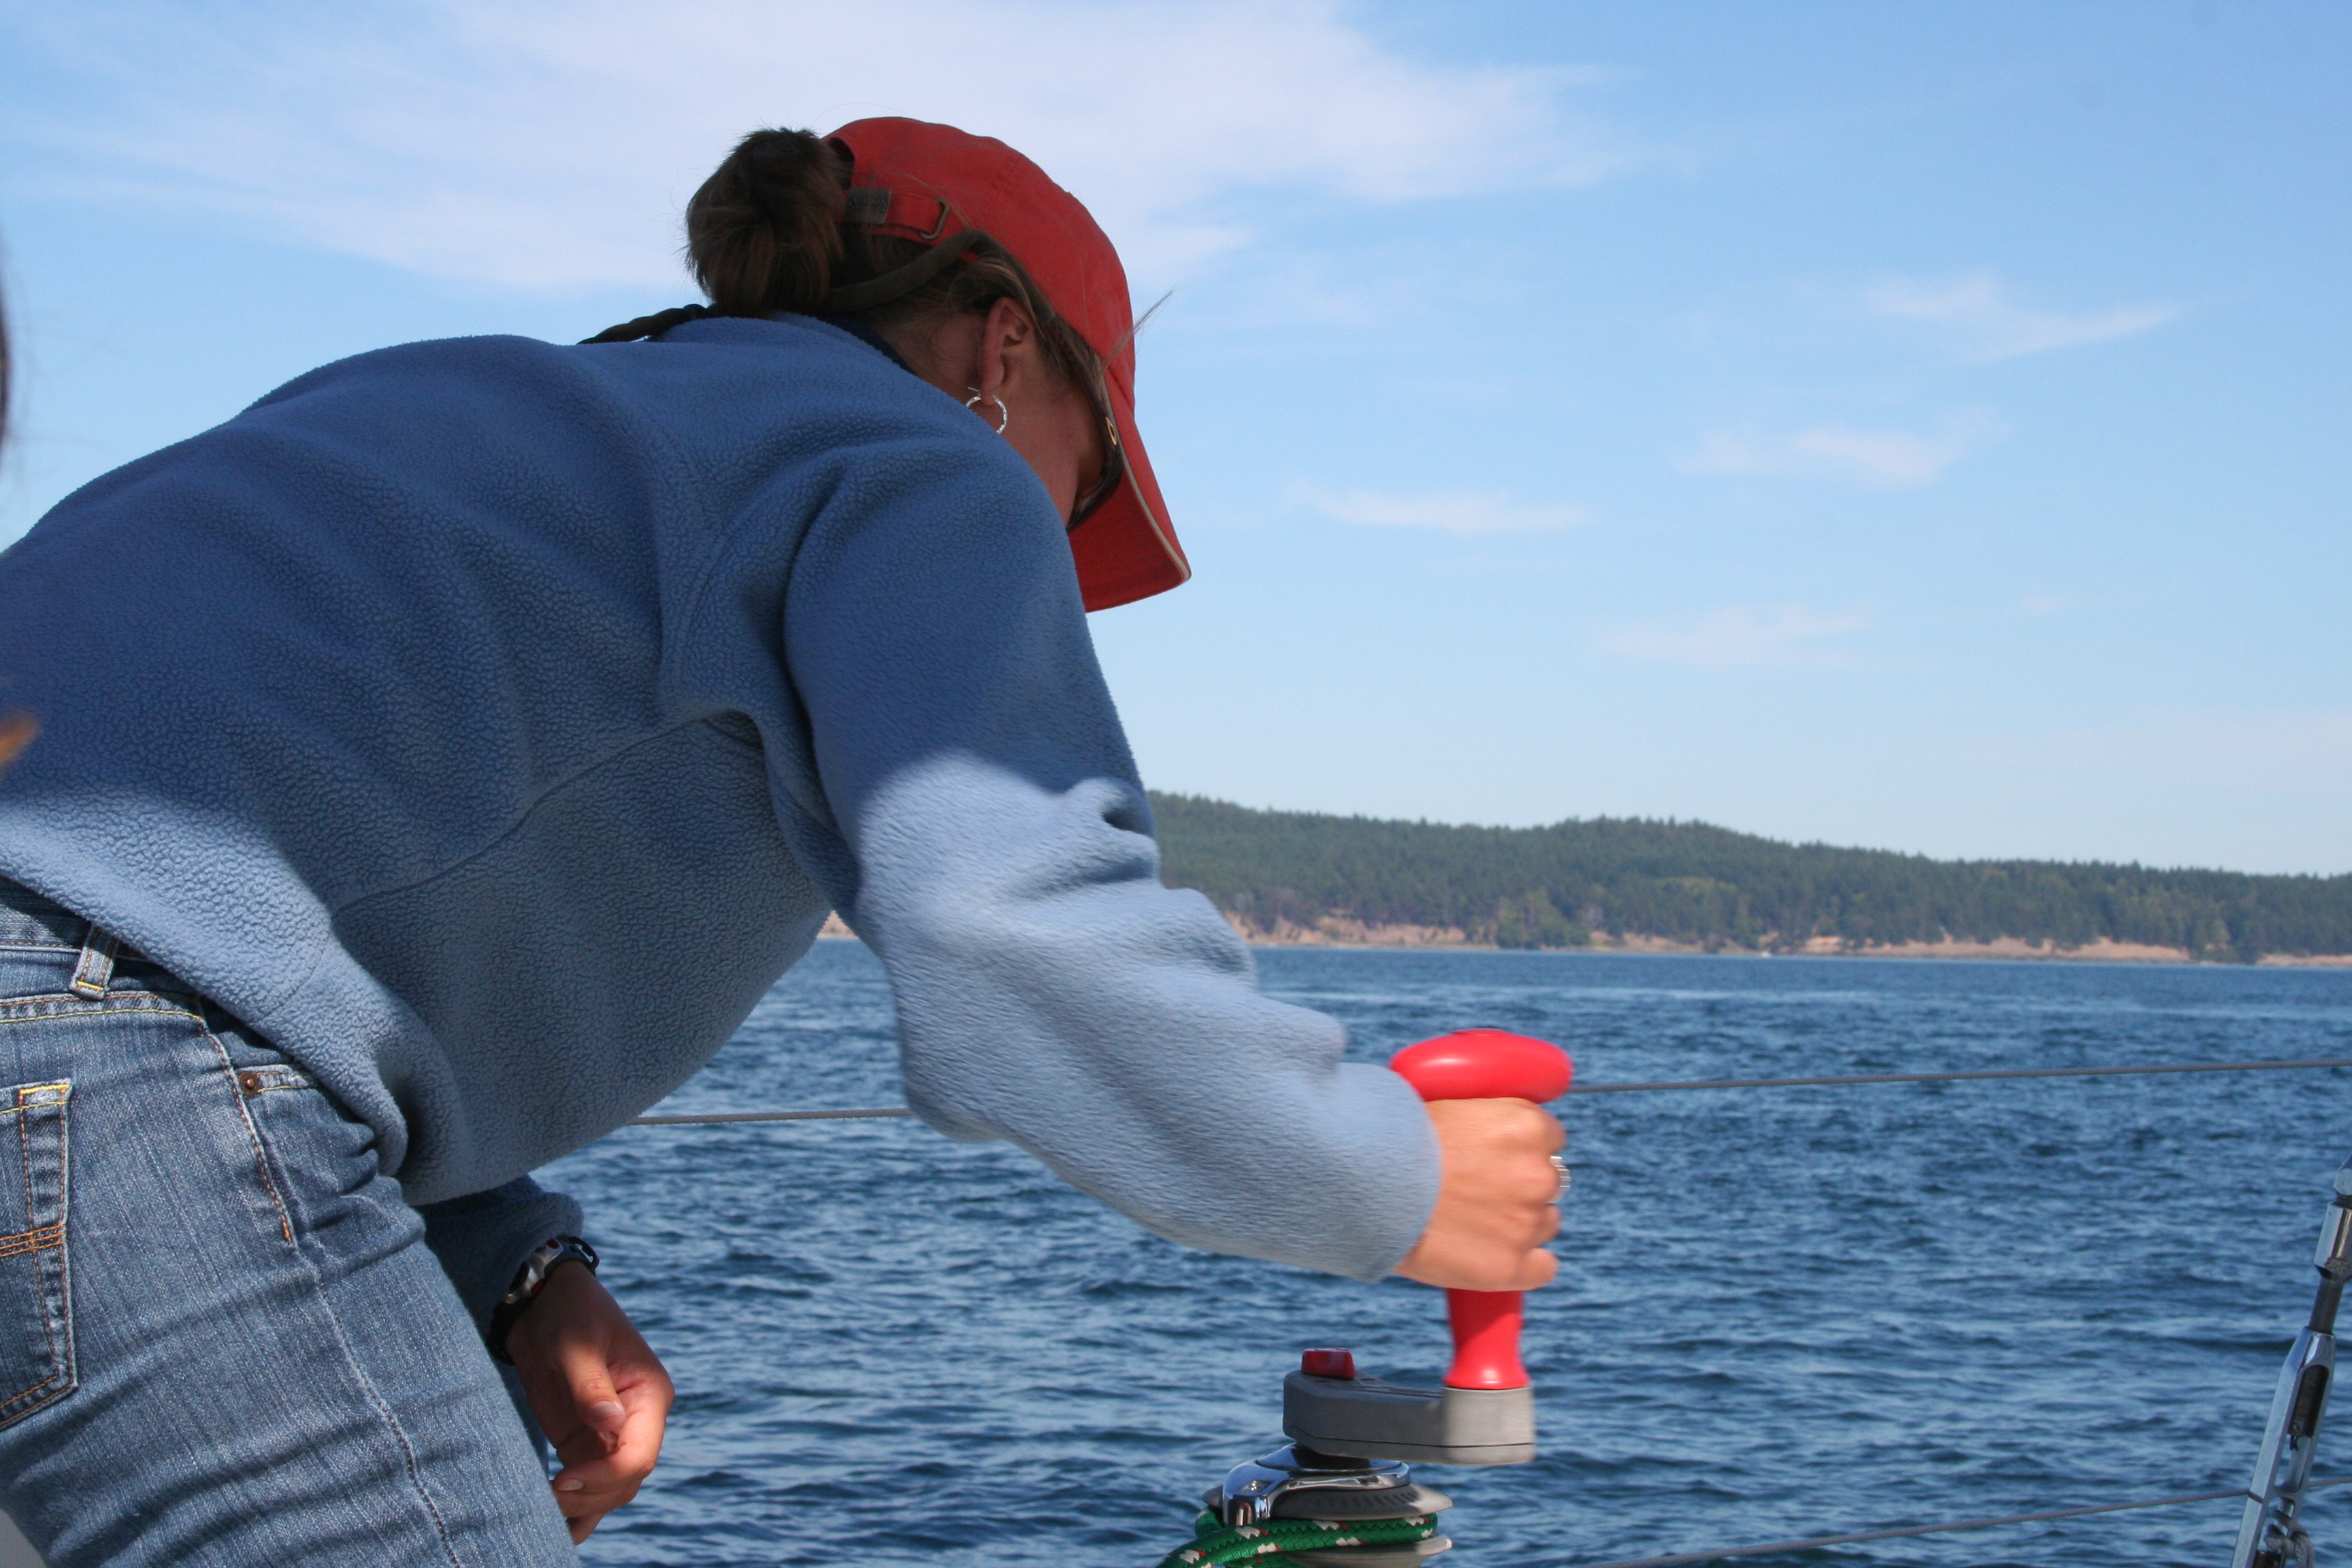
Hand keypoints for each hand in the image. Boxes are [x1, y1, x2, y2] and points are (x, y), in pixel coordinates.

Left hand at [504, 1261, 674, 1543]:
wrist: (542, 1301)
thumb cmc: (567, 1312)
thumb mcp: (577, 1344)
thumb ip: (591, 1386)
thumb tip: (611, 1423)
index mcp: (650, 1394)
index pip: (640, 1454)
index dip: (605, 1474)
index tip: (562, 1478)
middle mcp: (638, 1419)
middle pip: (626, 1480)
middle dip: (590, 1496)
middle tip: (544, 1498)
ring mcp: (611, 1433)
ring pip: (609, 1489)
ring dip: (581, 1507)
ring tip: (540, 1516)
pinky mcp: (583, 1441)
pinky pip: (587, 1483)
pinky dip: (575, 1507)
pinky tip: (554, 1528)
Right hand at [1393, 1098, 1564, 1291]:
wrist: (1362, 1185)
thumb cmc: (1392, 1140)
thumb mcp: (1446, 1107)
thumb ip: (1483, 1118)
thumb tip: (1489, 1130)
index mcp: (1526, 1125)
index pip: (1549, 1137)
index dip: (1520, 1148)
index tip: (1496, 1156)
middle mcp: (1537, 1172)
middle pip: (1549, 1181)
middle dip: (1520, 1185)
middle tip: (1478, 1190)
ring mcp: (1526, 1222)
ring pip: (1544, 1223)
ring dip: (1519, 1223)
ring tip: (1473, 1222)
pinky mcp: (1510, 1266)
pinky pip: (1543, 1267)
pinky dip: (1524, 1265)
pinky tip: (1495, 1255)